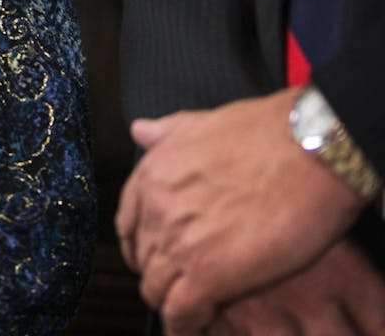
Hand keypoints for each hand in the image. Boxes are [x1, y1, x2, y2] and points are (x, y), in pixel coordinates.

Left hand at [116, 89, 366, 332]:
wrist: (308, 149)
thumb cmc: (266, 132)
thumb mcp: (200, 122)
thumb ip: (166, 132)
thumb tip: (141, 131)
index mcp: (150, 176)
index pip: (128, 226)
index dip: (142, 246)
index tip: (156, 258)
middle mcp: (156, 210)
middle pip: (144, 260)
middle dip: (159, 274)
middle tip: (181, 284)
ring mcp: (179, 243)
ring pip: (157, 289)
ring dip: (172, 301)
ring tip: (190, 309)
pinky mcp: (209, 274)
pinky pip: (181, 312)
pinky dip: (185, 324)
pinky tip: (195, 325)